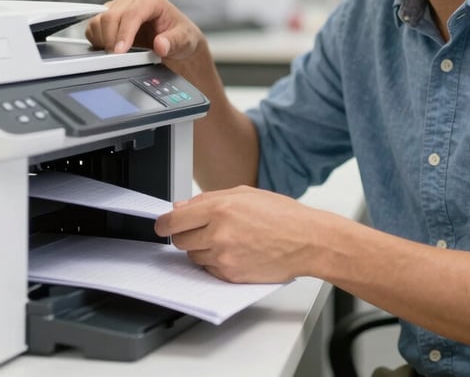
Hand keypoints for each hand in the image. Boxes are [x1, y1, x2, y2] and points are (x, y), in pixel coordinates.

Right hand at [85, 0, 203, 59]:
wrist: (176, 41)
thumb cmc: (181, 36)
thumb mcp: (185, 40)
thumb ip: (173, 42)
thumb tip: (160, 45)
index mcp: (151, 0)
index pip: (131, 14)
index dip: (123, 33)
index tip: (119, 51)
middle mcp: (132, 0)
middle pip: (111, 16)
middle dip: (110, 39)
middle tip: (116, 59)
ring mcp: (118, 8)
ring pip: (99, 20)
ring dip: (103, 40)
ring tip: (117, 55)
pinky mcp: (109, 18)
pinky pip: (93, 27)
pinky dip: (97, 40)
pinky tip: (110, 49)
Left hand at [154, 186, 320, 282]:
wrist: (307, 240)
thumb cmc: (282, 215)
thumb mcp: (245, 194)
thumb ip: (209, 198)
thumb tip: (182, 207)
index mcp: (221, 207)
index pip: (174, 221)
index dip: (164, 224)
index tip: (163, 225)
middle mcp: (219, 232)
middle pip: (179, 241)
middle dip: (185, 235)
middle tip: (199, 231)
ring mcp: (224, 256)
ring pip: (193, 257)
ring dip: (201, 249)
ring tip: (225, 240)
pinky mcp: (231, 275)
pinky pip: (209, 271)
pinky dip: (215, 263)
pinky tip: (235, 252)